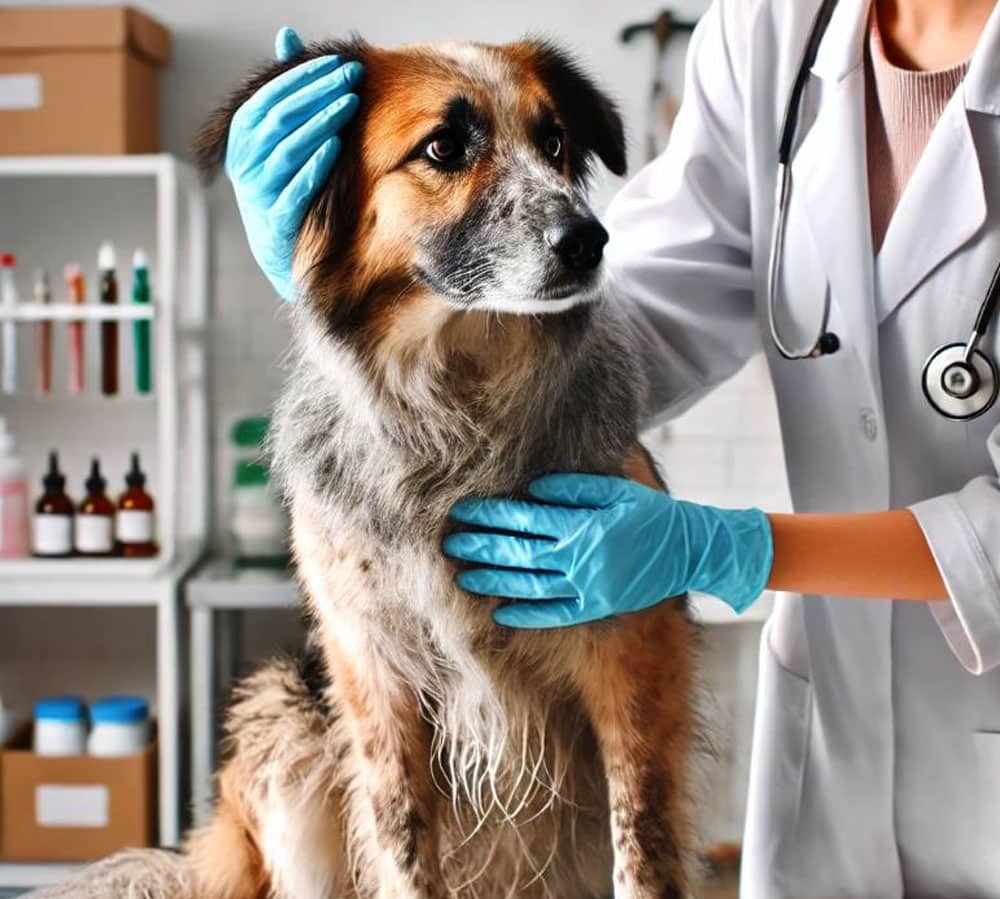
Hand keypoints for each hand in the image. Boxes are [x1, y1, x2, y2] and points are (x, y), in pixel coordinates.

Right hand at [225, 27, 362, 300]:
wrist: (280, 247)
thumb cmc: (285, 180)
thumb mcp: (280, 136)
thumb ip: (285, 90)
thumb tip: (286, 35)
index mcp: (243, 137)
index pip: (271, 98)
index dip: (303, 78)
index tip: (338, 65)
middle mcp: (244, 163)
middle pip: (280, 119)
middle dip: (318, 95)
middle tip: (352, 78)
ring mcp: (258, 193)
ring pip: (286, 151)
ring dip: (319, 124)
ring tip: (349, 105)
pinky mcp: (276, 220)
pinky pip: (293, 189)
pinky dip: (312, 166)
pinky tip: (334, 146)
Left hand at [443, 474, 772, 627]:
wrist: (692, 550)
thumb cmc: (652, 514)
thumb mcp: (618, 490)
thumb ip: (574, 490)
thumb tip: (532, 492)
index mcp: (583, 526)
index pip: (525, 520)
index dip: (491, 516)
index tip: (463, 512)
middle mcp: (581, 559)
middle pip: (520, 553)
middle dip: (482, 547)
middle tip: (450, 543)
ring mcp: (588, 587)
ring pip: (530, 585)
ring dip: (494, 581)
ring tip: (463, 576)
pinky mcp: (598, 606)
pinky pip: (556, 614)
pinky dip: (527, 614)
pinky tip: (501, 613)